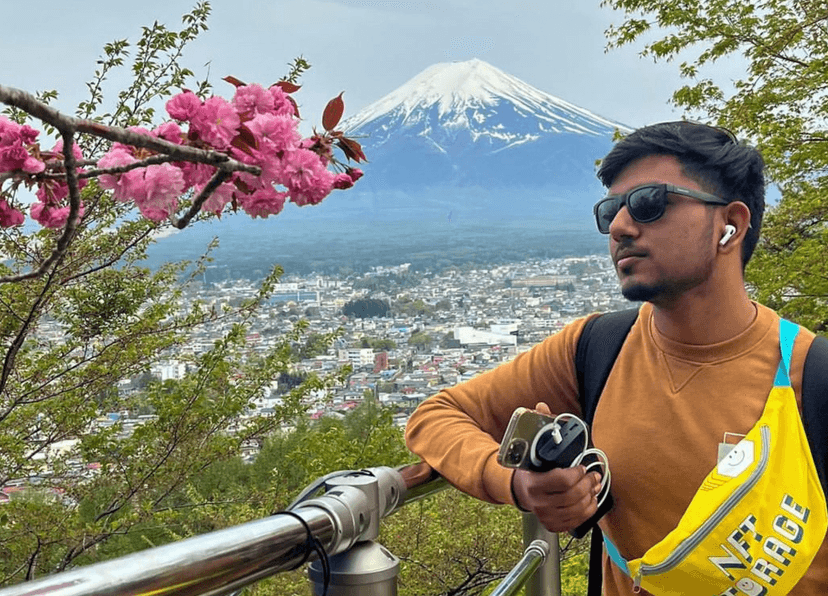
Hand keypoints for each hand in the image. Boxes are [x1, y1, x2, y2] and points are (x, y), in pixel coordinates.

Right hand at [511, 402, 601, 531]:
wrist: (520, 490)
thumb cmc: (530, 468)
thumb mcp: (531, 448)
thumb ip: (539, 427)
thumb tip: (542, 406)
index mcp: (532, 482)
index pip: (561, 480)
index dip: (577, 473)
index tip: (582, 466)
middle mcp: (538, 502)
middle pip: (571, 496)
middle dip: (588, 484)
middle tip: (594, 475)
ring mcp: (545, 515)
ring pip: (576, 510)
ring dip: (590, 497)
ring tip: (595, 486)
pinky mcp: (552, 524)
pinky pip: (575, 522)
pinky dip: (587, 512)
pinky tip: (590, 500)